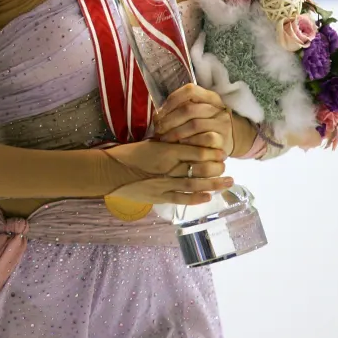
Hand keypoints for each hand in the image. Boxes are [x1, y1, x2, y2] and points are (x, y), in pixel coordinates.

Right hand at [103, 139, 230, 205]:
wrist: (109, 172)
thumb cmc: (127, 154)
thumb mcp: (148, 143)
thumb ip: (166, 143)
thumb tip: (183, 139)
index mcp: (166, 150)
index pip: (195, 150)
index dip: (211, 151)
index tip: (221, 150)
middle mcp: (168, 167)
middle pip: (199, 167)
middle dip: (216, 167)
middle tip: (226, 166)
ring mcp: (165, 184)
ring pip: (195, 184)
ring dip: (213, 183)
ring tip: (228, 182)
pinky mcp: (159, 196)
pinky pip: (181, 198)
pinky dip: (196, 198)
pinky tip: (208, 196)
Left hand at [154, 83, 234, 153]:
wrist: (232, 139)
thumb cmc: (208, 124)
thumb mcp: (200, 111)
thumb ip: (183, 108)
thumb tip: (157, 114)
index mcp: (210, 97)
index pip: (190, 91)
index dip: (171, 101)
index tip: (159, 113)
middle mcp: (218, 108)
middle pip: (189, 110)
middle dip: (169, 120)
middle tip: (157, 129)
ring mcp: (222, 124)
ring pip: (195, 125)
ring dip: (176, 132)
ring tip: (164, 138)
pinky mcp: (223, 140)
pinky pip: (205, 139)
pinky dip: (190, 141)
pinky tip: (181, 144)